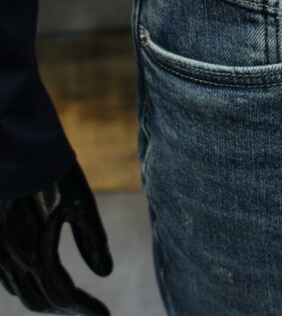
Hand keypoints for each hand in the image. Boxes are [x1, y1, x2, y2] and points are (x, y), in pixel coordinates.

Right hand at [0, 161, 112, 314]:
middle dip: (67, 308)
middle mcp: (12, 259)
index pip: (64, 296)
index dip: (85, 309)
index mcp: (37, 253)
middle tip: (90, 309)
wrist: (13, 148)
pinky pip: (6, 276)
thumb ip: (94, 241)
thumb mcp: (82, 204)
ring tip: (71, 300)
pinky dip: (26, 286)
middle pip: (40, 300)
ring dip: (46, 299)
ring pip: (20, 291)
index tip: (105, 315)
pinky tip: (41, 280)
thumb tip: (106, 274)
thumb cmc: (52, 173)